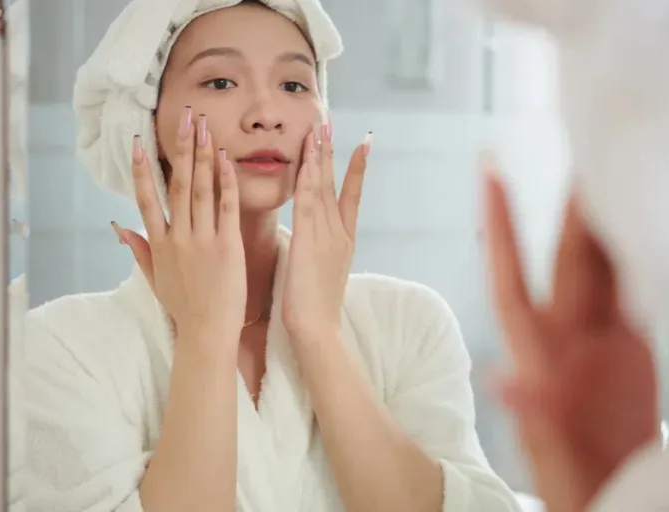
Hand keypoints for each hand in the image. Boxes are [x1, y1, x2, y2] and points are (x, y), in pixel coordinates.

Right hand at [113, 111, 246, 345]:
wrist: (206, 333)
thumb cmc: (183, 307)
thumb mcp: (154, 279)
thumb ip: (139, 250)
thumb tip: (118, 227)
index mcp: (159, 243)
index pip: (147, 198)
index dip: (143, 169)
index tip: (141, 141)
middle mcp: (178, 237)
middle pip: (178, 184)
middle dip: (180, 147)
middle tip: (184, 117)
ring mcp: (202, 240)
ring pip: (200, 189)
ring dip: (201, 155)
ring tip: (204, 126)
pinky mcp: (227, 246)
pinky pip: (226, 207)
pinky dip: (225, 181)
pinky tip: (224, 159)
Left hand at [282, 123, 370, 344]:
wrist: (317, 329)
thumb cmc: (314, 308)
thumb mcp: (321, 272)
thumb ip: (320, 250)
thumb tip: (314, 241)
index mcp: (344, 240)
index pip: (352, 196)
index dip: (356, 168)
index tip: (363, 142)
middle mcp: (339, 233)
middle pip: (335, 184)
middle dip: (332, 152)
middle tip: (330, 122)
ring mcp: (326, 236)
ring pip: (321, 188)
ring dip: (319, 157)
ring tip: (319, 129)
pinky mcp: (309, 243)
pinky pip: (308, 205)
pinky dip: (308, 182)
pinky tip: (305, 161)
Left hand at [481, 166, 657, 511]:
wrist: (614, 496)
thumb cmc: (576, 485)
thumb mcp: (555, 459)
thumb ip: (536, 420)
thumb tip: (504, 380)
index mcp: (540, 358)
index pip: (512, 279)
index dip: (500, 227)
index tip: (486, 171)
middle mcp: (568, 338)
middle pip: (570, 259)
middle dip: (575, 206)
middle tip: (586, 147)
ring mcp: (602, 340)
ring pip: (606, 266)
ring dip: (611, 221)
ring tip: (622, 169)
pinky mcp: (634, 349)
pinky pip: (639, 290)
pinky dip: (647, 258)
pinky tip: (656, 225)